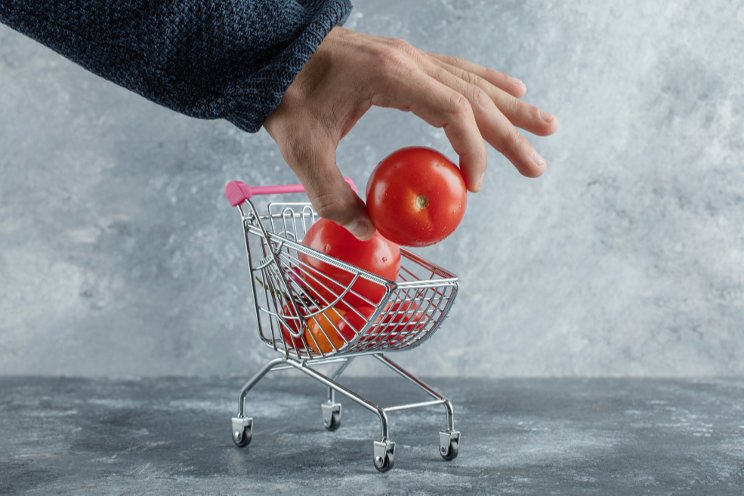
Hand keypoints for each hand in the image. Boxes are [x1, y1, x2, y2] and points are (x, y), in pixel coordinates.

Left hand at [264, 27, 558, 239]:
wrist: (270, 53)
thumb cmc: (284, 96)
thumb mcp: (301, 150)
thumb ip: (331, 194)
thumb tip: (367, 231)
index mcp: (390, 77)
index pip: (452, 110)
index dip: (472, 148)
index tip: (474, 186)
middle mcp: (408, 61)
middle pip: (474, 97)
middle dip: (510, 133)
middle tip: (538, 165)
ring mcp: (409, 57)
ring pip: (473, 81)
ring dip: (511, 107)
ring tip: (546, 127)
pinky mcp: (405, 61)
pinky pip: (457, 71)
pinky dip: (487, 83)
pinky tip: (511, 89)